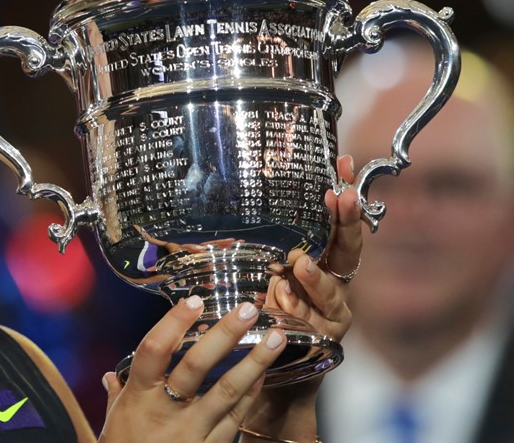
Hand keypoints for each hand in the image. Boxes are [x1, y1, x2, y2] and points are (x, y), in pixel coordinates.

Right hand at [99, 296, 289, 442]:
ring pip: (227, 391)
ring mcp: (191, 432)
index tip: (194, 301)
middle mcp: (165, 411)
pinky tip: (262, 375)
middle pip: (197, 365)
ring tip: (275, 338)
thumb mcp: (113, 422)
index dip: (173, 323)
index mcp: (138, 397)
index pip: (154, 350)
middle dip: (225, 334)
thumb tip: (110, 377)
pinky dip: (250, 394)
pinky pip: (236, 418)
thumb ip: (117, 395)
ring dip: (254, 362)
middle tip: (248, 310)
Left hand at [243, 155, 366, 440]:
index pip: (331, 221)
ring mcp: (330, 311)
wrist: (259, 372)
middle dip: (347, 221)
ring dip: (318, 276)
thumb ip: (231, 246)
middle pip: (346, 248)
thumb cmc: (250, 315)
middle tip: (342, 196)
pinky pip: (320, 322)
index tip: (340, 163)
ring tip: (302, 263)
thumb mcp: (240, 273)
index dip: (339, 195)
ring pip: (335, 288)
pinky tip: (290, 299)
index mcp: (313, 259)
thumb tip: (188, 207)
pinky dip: (306, 311)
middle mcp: (328, 282)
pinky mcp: (323, 339)